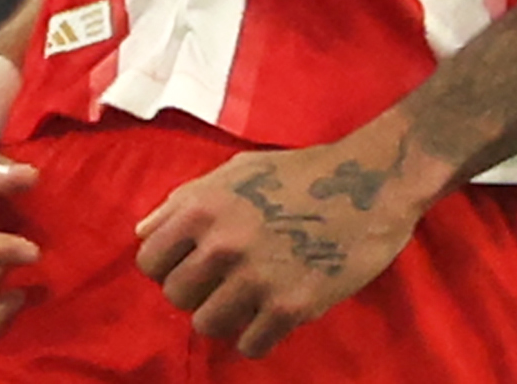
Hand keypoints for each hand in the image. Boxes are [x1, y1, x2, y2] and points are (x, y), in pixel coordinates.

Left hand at [134, 119, 438, 355]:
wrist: (373, 181)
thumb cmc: (301, 173)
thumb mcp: (237, 170)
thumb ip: (186, 200)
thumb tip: (143, 233)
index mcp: (204, 206)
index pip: (150, 262)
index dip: (171, 265)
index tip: (195, 264)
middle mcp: (224, 243)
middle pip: (177, 297)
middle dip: (199, 291)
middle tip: (229, 280)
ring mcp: (256, 277)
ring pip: (208, 325)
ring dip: (228, 316)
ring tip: (253, 297)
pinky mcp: (290, 306)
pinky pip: (249, 345)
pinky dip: (260, 335)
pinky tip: (276, 312)